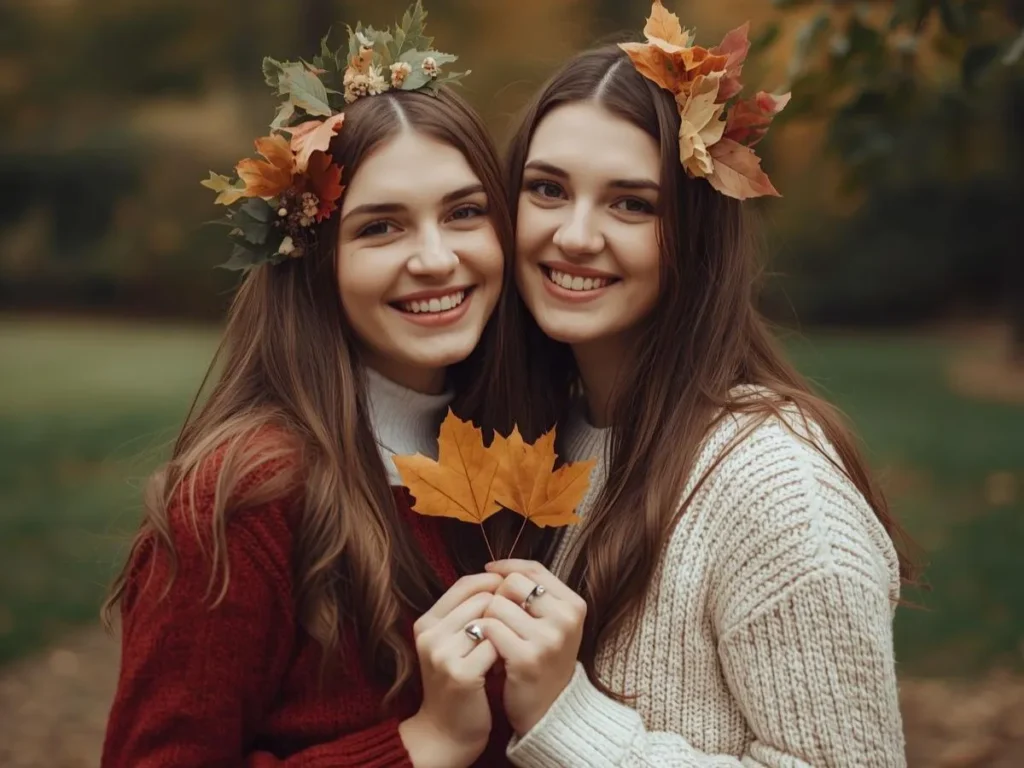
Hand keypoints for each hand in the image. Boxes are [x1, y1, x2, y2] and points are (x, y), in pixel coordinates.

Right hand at [400, 573, 502, 767]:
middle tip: (512, 627)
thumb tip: (501, 577)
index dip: (492, 582)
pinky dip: (505, 653)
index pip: (464, 583)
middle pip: (481, 599)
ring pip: (490, 621)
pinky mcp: (461, 675)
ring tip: (507, 646)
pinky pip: (495, 647)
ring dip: (505, 632)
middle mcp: (430, 635)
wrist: (446, 731)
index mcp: (426, 622)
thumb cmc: (457, 681)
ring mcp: (443, 655)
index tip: (511, 593)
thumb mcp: (451, 642)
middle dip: (503, 610)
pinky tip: (505, 665)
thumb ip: (466, 613)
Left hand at [478, 560, 585, 735]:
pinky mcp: (526, 658)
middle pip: (512, 583)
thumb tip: (494, 567)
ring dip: (487, 620)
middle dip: (497, 597)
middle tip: (497, 620)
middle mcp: (565, 618)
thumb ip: (533, 593)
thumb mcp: (551, 623)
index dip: (507, 567)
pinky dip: (482, 638)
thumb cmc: (544, 660)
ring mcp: (548, 639)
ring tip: (494, 640)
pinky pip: (489, 628)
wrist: (550, 712)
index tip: (489, 573)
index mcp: (574, 605)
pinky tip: (490, 652)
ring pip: (496, 605)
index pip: (533, 570)